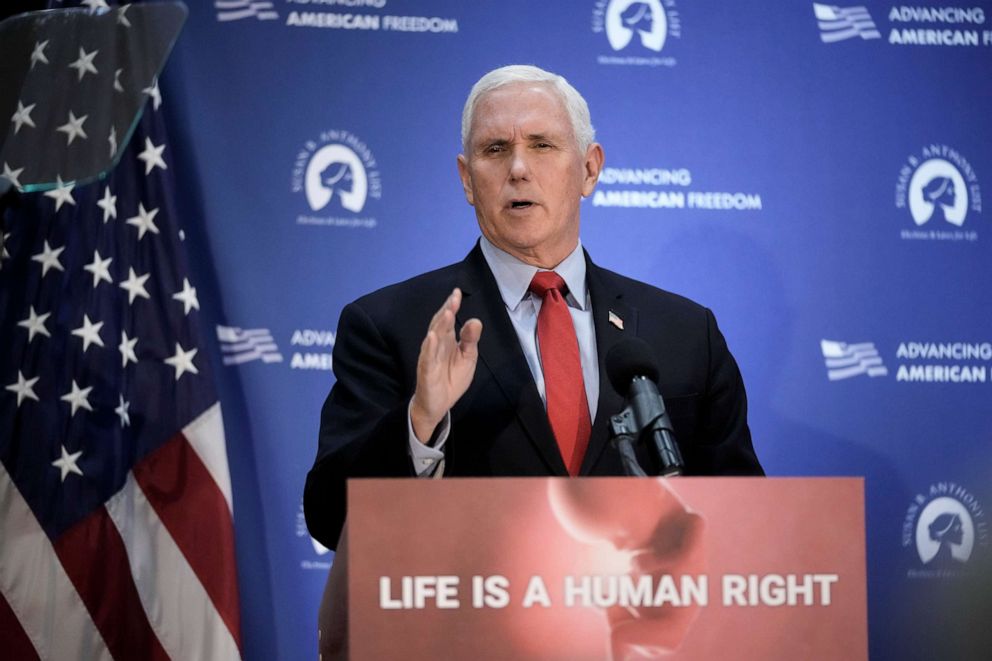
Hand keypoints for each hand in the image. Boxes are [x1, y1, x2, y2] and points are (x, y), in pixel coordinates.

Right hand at [410, 288, 482, 442]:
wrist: (437, 405)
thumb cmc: (451, 379)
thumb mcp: (467, 358)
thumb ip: (470, 340)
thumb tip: (475, 320)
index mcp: (446, 340)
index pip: (448, 320)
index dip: (451, 306)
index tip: (457, 293)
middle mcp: (436, 345)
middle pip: (440, 324)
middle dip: (446, 310)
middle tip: (454, 298)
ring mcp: (430, 357)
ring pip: (433, 337)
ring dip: (439, 325)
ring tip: (447, 312)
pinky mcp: (426, 371)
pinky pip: (427, 357)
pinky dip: (429, 347)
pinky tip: (432, 337)